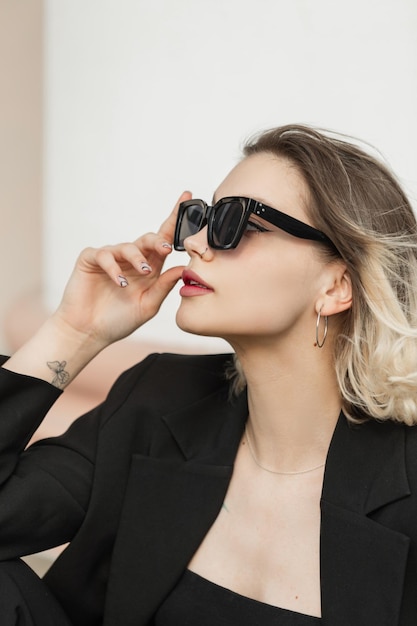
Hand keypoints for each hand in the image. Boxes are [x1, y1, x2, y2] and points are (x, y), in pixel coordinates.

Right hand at [52, 191, 191, 348]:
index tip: (188, 198)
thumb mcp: (148, 305)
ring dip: (138, 258)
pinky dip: (113, 266)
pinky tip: (119, 282)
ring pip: (128, 246)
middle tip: (166, 249)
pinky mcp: (90, 260)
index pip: (164, 241)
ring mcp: (110, 258)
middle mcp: (131, 260)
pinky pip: (104, 255)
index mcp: (149, 268)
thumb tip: (184, 268)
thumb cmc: (118, 320)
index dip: (175, 220)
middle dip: (159, 240)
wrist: (89, 333)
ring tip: (144, 272)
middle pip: (148, 239)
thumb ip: (164, 286)